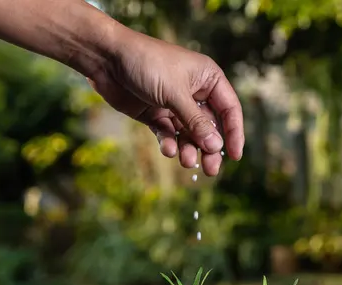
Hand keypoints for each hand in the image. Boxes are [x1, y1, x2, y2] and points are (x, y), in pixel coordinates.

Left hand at [88, 28, 243, 176]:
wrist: (106, 57)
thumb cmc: (146, 64)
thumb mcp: (175, 93)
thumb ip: (196, 122)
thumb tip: (216, 146)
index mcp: (207, 78)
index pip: (229, 109)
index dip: (234, 133)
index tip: (235, 156)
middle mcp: (194, 91)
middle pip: (210, 126)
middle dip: (210, 148)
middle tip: (211, 170)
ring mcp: (174, 103)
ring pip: (189, 133)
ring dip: (189, 148)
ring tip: (186, 162)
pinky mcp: (155, 113)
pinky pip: (168, 133)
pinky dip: (169, 143)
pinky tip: (167, 150)